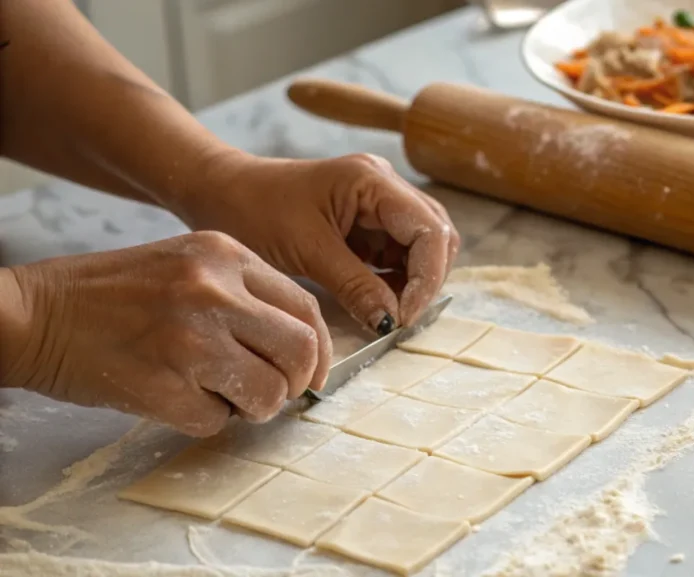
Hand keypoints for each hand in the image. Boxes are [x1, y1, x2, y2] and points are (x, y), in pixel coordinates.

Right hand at [0, 232, 331, 436]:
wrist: (33, 313)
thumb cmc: (111, 292)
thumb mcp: (187, 264)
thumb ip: (244, 294)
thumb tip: (301, 347)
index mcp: (225, 255)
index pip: (306, 308)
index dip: (319, 350)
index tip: (312, 373)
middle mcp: (214, 292)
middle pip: (300, 352)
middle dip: (294, 383)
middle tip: (271, 392)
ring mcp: (190, 340)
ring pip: (268, 394)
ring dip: (251, 406)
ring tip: (216, 392)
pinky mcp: (163, 386)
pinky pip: (216, 422)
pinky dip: (203, 419)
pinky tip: (172, 395)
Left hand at [179, 152, 459, 332]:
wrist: (219, 193)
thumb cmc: (253, 210)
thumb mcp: (306, 251)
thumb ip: (355, 285)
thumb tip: (393, 321)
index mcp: (373, 181)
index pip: (431, 230)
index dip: (427, 278)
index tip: (404, 317)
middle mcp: (385, 186)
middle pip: (437, 236)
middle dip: (426, 280)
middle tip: (398, 318)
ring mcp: (378, 203)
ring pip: (423, 247)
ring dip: (413, 282)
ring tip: (385, 311)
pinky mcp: (368, 222)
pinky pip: (399, 254)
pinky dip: (396, 281)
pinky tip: (376, 299)